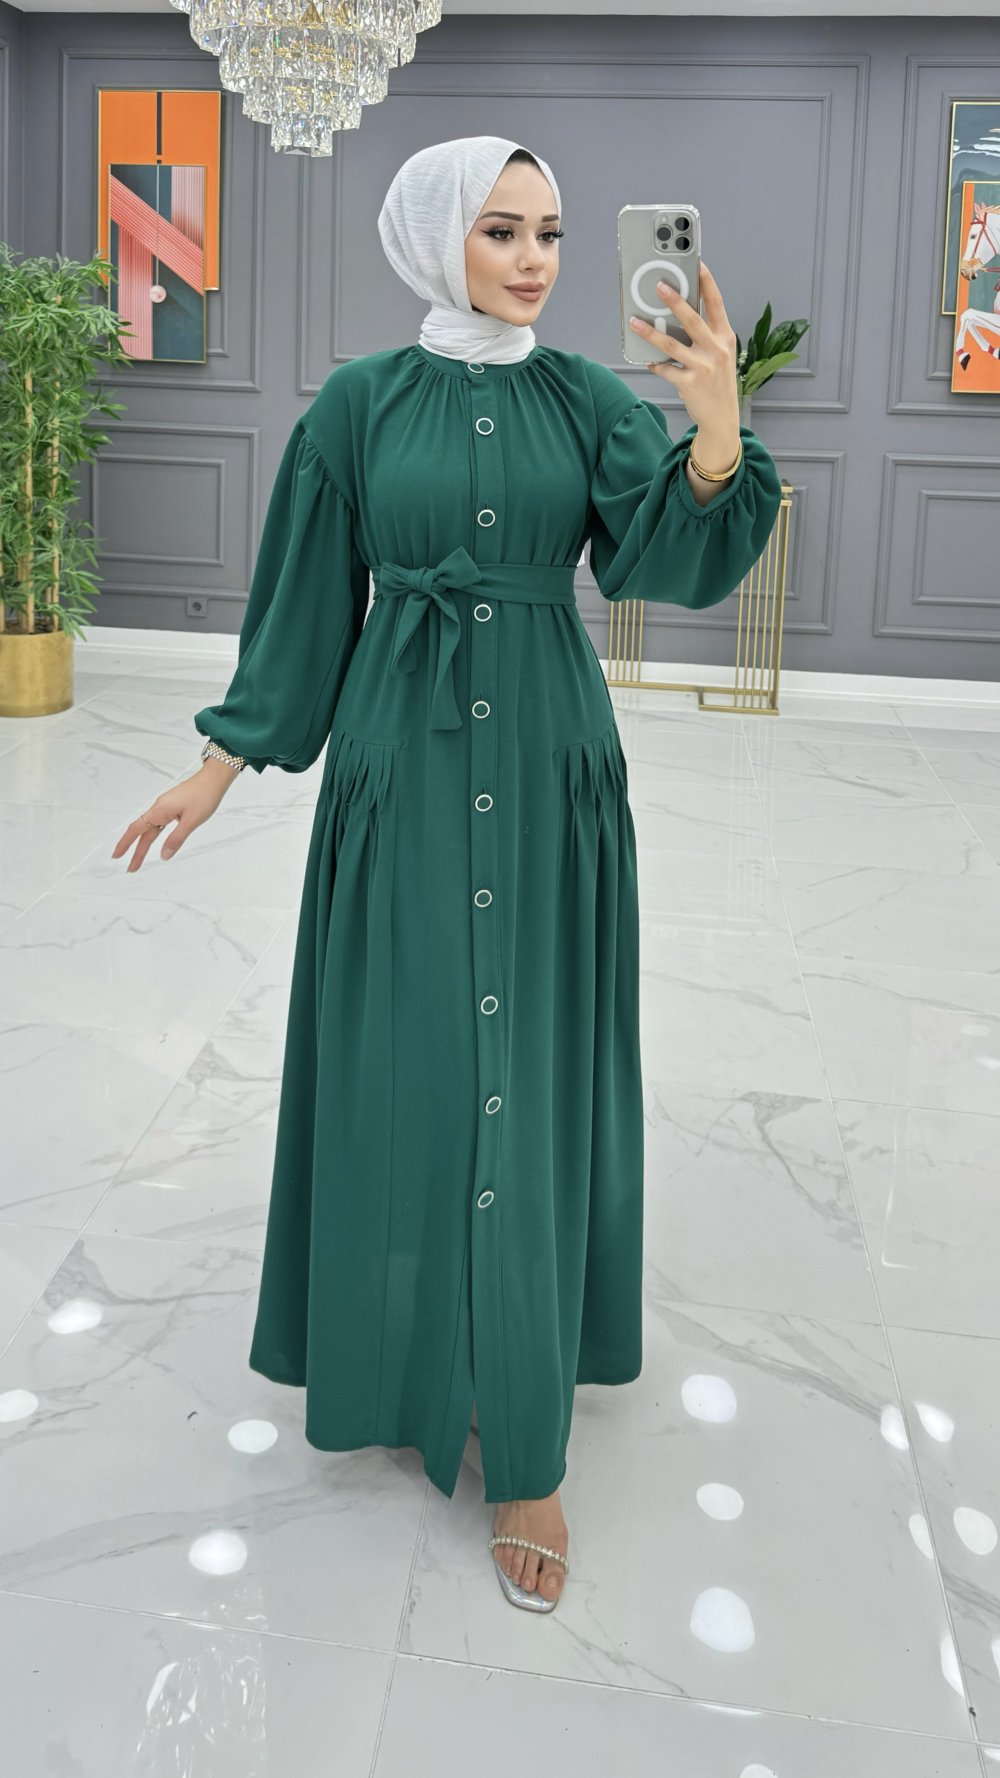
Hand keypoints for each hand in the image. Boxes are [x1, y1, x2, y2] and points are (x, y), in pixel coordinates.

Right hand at [111, 762, 233, 872]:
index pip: (136, 829)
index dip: (125, 844)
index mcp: (159, 810)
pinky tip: (156, 841)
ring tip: (140, 859)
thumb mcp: (191, 822)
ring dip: (145, 844)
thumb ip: (176, 839)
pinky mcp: (172, 806)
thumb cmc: (203, 795)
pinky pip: (159, 823)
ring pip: (151, 828)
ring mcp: (165, 807)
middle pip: (143, 832)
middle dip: (136, 851)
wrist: (213, 780)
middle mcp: (158, 808)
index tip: (116, 855)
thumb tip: (164, 855)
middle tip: (131, 868)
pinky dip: (154, 834)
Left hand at [629, 263, 740, 437]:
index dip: (708, 282)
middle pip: (692, 319)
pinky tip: (647, 360)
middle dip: (675, 301)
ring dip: (650, 332)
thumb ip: (705, 335)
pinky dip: (655, 364)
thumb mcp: (720, 355)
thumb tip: (678, 316)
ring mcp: (703, 367)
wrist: (722, 418)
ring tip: (635, 322)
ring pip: (672, 344)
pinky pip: (666, 369)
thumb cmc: (718, 382)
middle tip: (659, 286)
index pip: (717, 304)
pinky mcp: (689, 383)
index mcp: (725, 337)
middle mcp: (716, 350)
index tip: (698, 264)